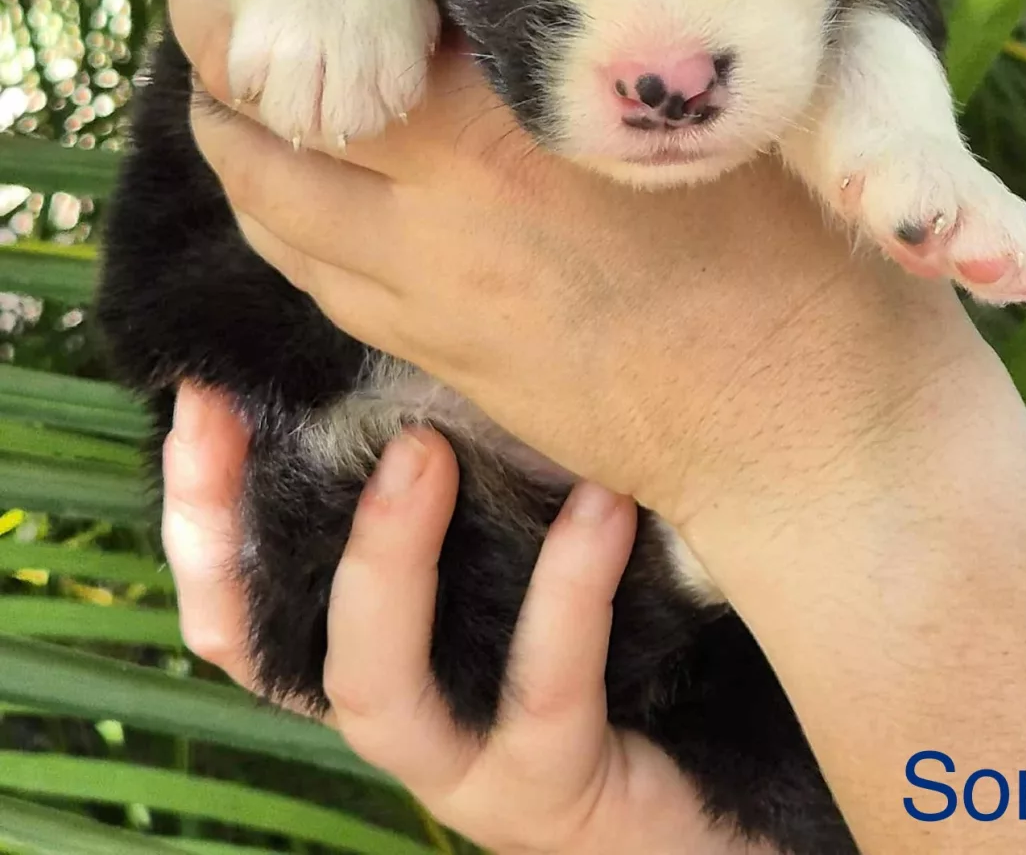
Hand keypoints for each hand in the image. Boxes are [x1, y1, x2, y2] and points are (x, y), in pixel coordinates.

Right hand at [162, 383, 767, 854]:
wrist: (720, 785)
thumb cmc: (617, 651)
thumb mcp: (526, 561)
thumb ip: (474, 484)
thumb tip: (434, 340)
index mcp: (380, 662)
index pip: (236, 610)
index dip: (199, 516)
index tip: (201, 398)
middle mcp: (400, 722)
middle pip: (273, 648)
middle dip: (249, 527)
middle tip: (258, 402)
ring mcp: (466, 771)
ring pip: (382, 689)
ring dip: (391, 563)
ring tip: (425, 451)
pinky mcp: (555, 791)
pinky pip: (548, 694)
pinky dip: (567, 592)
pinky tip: (603, 504)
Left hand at [172, 0, 972, 530]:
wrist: (811, 434)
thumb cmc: (800, 251)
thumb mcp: (719, 103)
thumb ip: (606, 39)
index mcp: (507, 133)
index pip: (329, 42)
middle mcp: (443, 217)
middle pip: (261, 134)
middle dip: (221, 63)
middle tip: (228, 5)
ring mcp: (436, 302)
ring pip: (274, 219)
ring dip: (239, 150)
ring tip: (242, 91)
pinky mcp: (450, 362)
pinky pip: (323, 286)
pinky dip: (286, 227)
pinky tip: (302, 194)